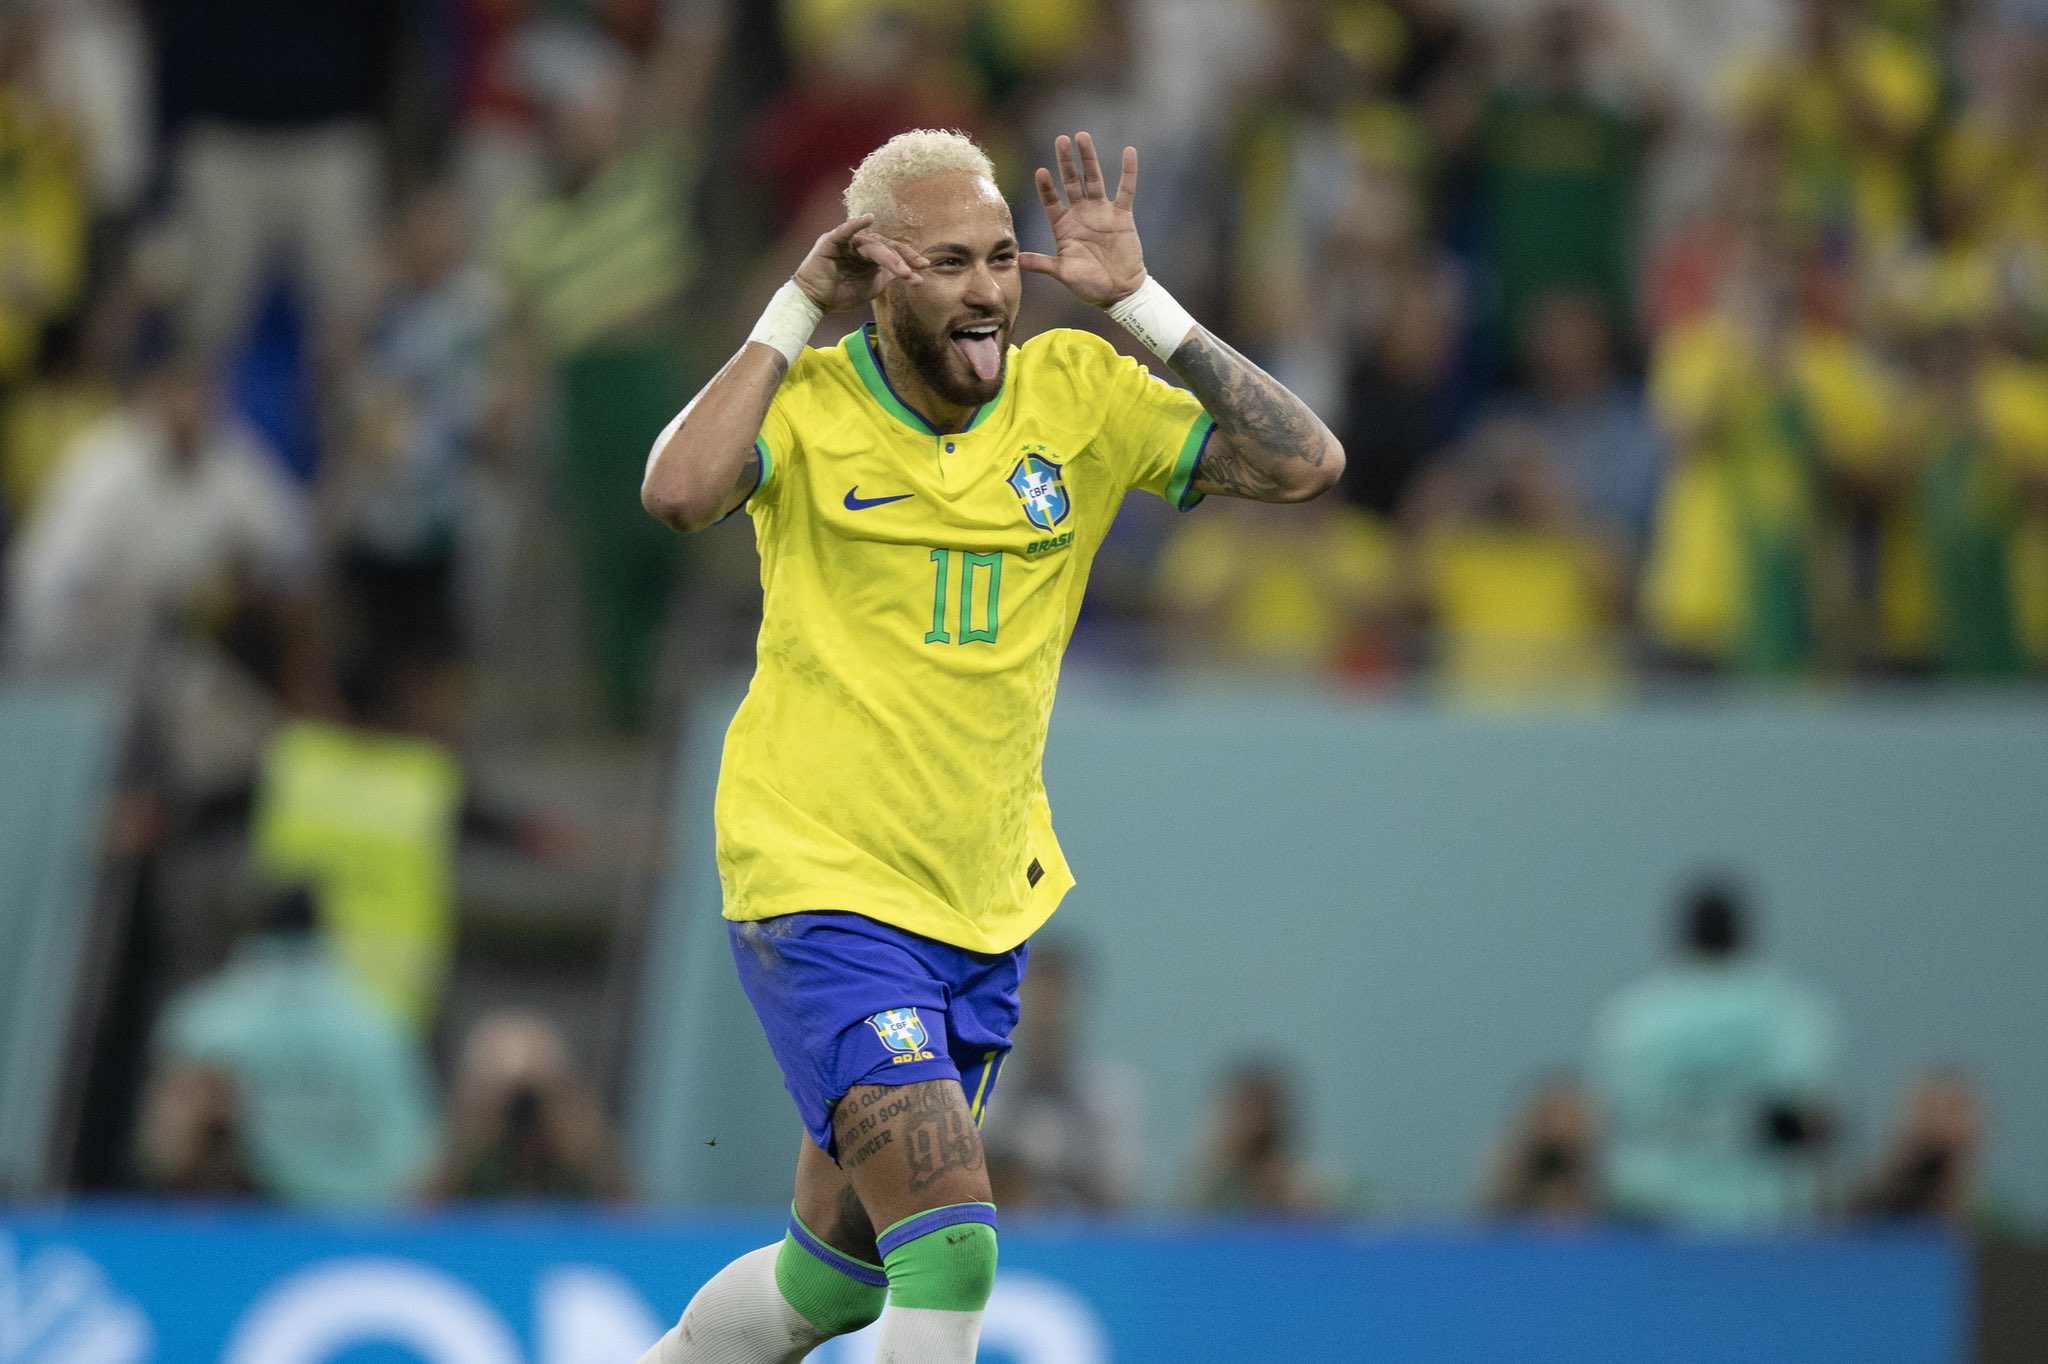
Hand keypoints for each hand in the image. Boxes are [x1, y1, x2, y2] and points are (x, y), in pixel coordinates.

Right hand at [791, 215, 927, 312]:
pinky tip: (868, 218)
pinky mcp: (831, 242)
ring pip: (871, 244)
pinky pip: (845, 231)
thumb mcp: (872, 285)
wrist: (816, 302)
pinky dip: (855, 224)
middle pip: (885, 246)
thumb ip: (888, 275)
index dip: (909, 258)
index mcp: (870, 254)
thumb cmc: (841, 293)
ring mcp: (846, 242)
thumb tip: (911, 272)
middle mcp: (860, 245)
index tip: (924, 267)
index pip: (893, 251)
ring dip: (889, 256)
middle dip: (903, 258)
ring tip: (902, 270)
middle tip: (917, 268)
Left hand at [1021, 132, 1147, 306]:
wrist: (1119, 291)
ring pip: (1094, 179)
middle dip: (1066, 161)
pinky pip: (1126, 190)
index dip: (1046, 187)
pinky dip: (1129, 172)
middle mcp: (1081, 214)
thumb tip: (1016, 261)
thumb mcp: (1063, 273)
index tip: (1041, 172)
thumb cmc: (1089, 284)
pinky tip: (1130, 152)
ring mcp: (1102, 212)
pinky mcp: (1122, 216)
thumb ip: (1042, 263)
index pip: (1051, 200)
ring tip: (1082, 137)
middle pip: (1071, 182)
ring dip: (1089, 158)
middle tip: (1061, 140)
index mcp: (1063, 226)